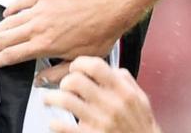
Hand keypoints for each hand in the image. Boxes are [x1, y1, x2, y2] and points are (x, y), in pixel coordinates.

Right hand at [0, 0, 135, 74]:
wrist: (109, 5)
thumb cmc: (100, 32)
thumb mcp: (80, 60)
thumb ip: (57, 72)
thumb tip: (40, 80)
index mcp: (45, 45)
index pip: (13, 55)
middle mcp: (39, 26)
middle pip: (6, 38)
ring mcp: (41, 8)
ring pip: (11, 20)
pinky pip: (23, 0)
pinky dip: (12, 7)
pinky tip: (6, 13)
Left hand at [43, 57, 161, 132]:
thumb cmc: (141, 126)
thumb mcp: (141, 98)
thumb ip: (126, 80)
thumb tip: (111, 69)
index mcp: (122, 91)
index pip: (95, 65)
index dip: (80, 63)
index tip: (75, 67)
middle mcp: (109, 104)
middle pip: (75, 80)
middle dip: (65, 80)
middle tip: (64, 85)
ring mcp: (98, 121)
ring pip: (65, 100)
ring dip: (52, 98)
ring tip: (49, 99)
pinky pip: (64, 127)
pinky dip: (54, 123)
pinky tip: (55, 122)